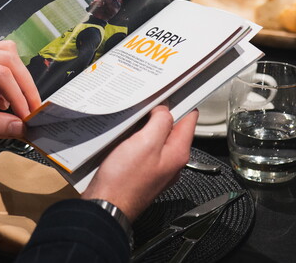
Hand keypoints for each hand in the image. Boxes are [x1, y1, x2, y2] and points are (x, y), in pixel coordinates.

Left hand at [0, 41, 40, 137]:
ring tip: (11, 104)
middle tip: (31, 110)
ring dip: (16, 78)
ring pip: (5, 53)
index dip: (19, 95)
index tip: (27, 116)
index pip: (0, 73)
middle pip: (8, 58)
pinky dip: (4, 76)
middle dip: (24, 85)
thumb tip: (19, 128)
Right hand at [81, 107, 196, 220]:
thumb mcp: (146, 143)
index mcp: (177, 153)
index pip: (190, 119)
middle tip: (148, 103)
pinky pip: (143, 148)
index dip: (181, 101)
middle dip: (161, 114)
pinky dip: (136, 139)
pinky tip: (125, 136)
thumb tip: (164, 110)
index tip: (172, 90)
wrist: (106, 205)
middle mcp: (170, 161)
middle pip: (172, 128)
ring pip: (156, 137)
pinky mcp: (141, 171)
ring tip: (134, 119)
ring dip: (146, 126)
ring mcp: (156, 167)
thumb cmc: (124, 180)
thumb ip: (160, 122)